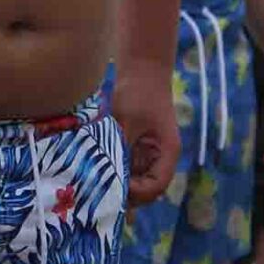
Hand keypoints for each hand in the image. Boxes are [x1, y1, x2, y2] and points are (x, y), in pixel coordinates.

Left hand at [110, 58, 179, 207]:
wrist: (141, 69)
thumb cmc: (138, 92)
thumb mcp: (126, 121)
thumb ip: (120, 148)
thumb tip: (105, 174)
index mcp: (167, 152)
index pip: (157, 186)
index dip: (138, 193)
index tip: (115, 188)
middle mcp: (160, 157)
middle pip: (147, 189)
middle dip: (127, 194)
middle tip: (101, 194)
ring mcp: (148, 153)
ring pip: (136, 180)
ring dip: (119, 184)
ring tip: (97, 187)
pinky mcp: (136, 147)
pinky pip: (127, 168)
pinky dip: (115, 173)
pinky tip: (97, 174)